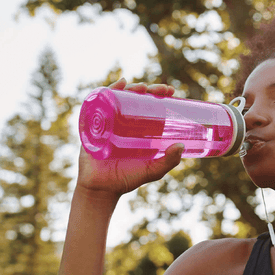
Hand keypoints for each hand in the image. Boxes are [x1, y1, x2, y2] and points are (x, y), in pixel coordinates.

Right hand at [76, 78, 181, 198]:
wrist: (101, 188)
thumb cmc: (127, 179)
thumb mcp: (152, 171)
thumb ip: (167, 162)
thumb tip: (180, 146)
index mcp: (140, 129)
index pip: (150, 105)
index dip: (160, 94)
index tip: (170, 90)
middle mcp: (125, 122)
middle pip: (136, 98)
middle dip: (148, 89)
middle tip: (159, 90)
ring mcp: (109, 121)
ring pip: (119, 98)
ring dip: (130, 88)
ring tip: (140, 88)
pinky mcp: (95, 124)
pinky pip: (99, 104)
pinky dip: (107, 91)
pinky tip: (118, 85)